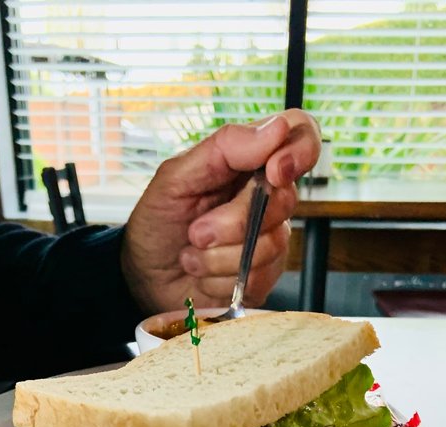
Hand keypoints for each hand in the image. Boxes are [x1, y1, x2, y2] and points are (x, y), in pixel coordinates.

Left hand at [121, 109, 320, 313]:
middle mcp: (268, 196)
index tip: (273, 172)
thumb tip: (276, 128)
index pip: (301, 134)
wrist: (144, 276)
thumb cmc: (158, 223)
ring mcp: (270, 237)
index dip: (300, 149)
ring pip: (270, 244)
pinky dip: (219, 279)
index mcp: (248, 161)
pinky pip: (259, 277)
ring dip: (218, 256)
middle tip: (196, 231)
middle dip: (234, 221)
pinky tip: (202, 275)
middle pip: (284, 199)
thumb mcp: (174, 178)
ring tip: (192, 255)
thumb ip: (224, 148)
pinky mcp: (265, 275)